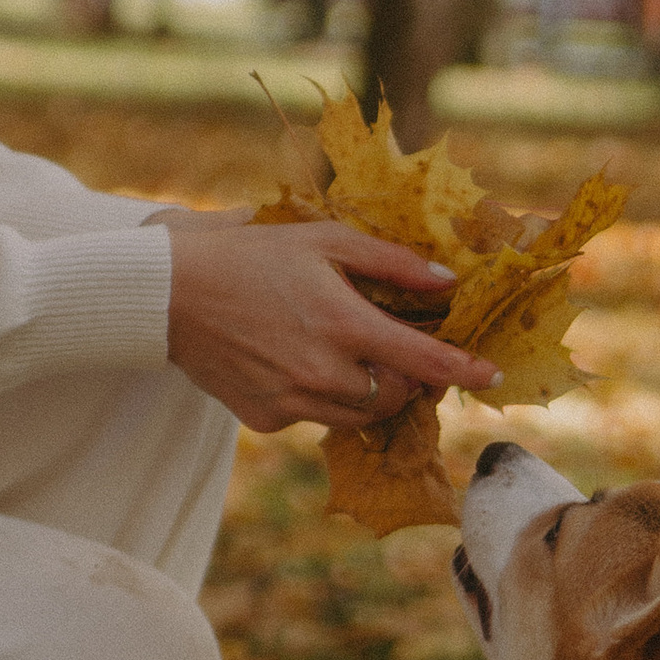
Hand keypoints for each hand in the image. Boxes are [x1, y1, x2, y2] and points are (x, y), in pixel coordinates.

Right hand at [162, 210, 498, 434]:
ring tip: (351, 354)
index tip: (491, 374)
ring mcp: (292, 401)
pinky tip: (297, 360)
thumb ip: (391, 262)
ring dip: (372, 391)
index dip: (464, 370)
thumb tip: (446, 280)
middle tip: (404, 351)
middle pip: (396, 396)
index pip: (424, 361)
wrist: (169, 295)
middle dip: (410, 378)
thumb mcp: (324, 240)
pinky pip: (316, 417)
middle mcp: (322, 371)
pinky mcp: (267, 419)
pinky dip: (323, 396)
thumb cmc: (251, 256)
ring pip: (360, 414)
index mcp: (342, 323)